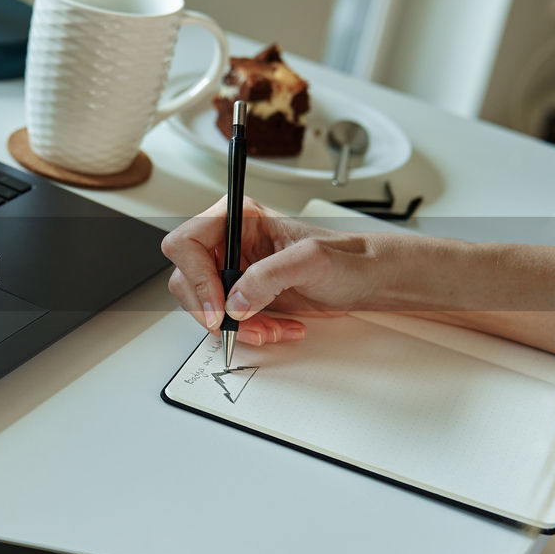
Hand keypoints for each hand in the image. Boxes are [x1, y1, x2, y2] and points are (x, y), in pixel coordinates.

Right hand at [160, 197, 385, 344]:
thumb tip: (234, 301)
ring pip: (204, 306)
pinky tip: (277, 329)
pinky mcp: (242, 297)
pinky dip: (247, 333)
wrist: (367, 281)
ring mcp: (234, 271)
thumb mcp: (311, 259)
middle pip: (188, 279)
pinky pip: (225, 322)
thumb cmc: (348, 259)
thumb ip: (268, 275)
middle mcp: (229, 243)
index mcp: (239, 219)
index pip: (187, 242)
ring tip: (271, 329)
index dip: (196, 276)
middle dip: (215, 310)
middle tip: (242, 325)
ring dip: (234, 327)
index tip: (219, 306)